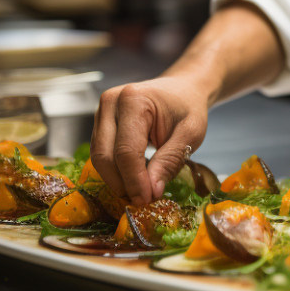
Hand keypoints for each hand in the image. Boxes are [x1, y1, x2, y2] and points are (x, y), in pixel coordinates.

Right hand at [90, 76, 209, 204]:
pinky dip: (115, 171)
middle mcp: (110, 102)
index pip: (126, 150)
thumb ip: (170, 160)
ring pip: (99, 158)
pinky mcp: (100, 123)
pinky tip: (134, 179)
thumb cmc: (188, 107)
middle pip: (105, 155)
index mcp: (133, 99)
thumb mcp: (191, 132)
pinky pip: (101, 154)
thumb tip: (151, 191)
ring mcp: (101, 112)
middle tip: (143, 200)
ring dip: (117, 180)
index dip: (135, 180)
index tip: (147, 199)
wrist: (182, 90)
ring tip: (141, 192)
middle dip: (123, 183)